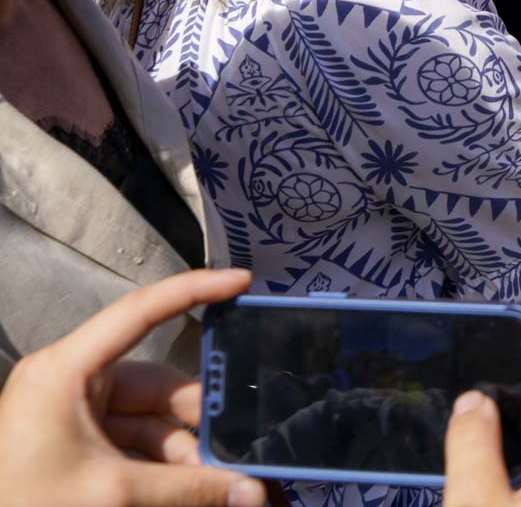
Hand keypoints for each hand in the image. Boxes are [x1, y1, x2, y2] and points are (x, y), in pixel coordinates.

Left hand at [0, 267, 266, 506]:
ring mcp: (72, 416)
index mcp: (67, 371)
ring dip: (183, 453)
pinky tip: (187, 492)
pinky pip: (133, 446)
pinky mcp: (74, 446)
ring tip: (216, 484)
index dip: (195, 290)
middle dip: (199, 421)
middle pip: (156, 385)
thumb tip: (251, 492)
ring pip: (150, 422)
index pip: (141, 312)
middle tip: (238, 449)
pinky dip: (160, 467)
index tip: (242, 282)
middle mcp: (70, 383)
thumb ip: (186, 490)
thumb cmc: (23, 505)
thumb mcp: (112, 493)